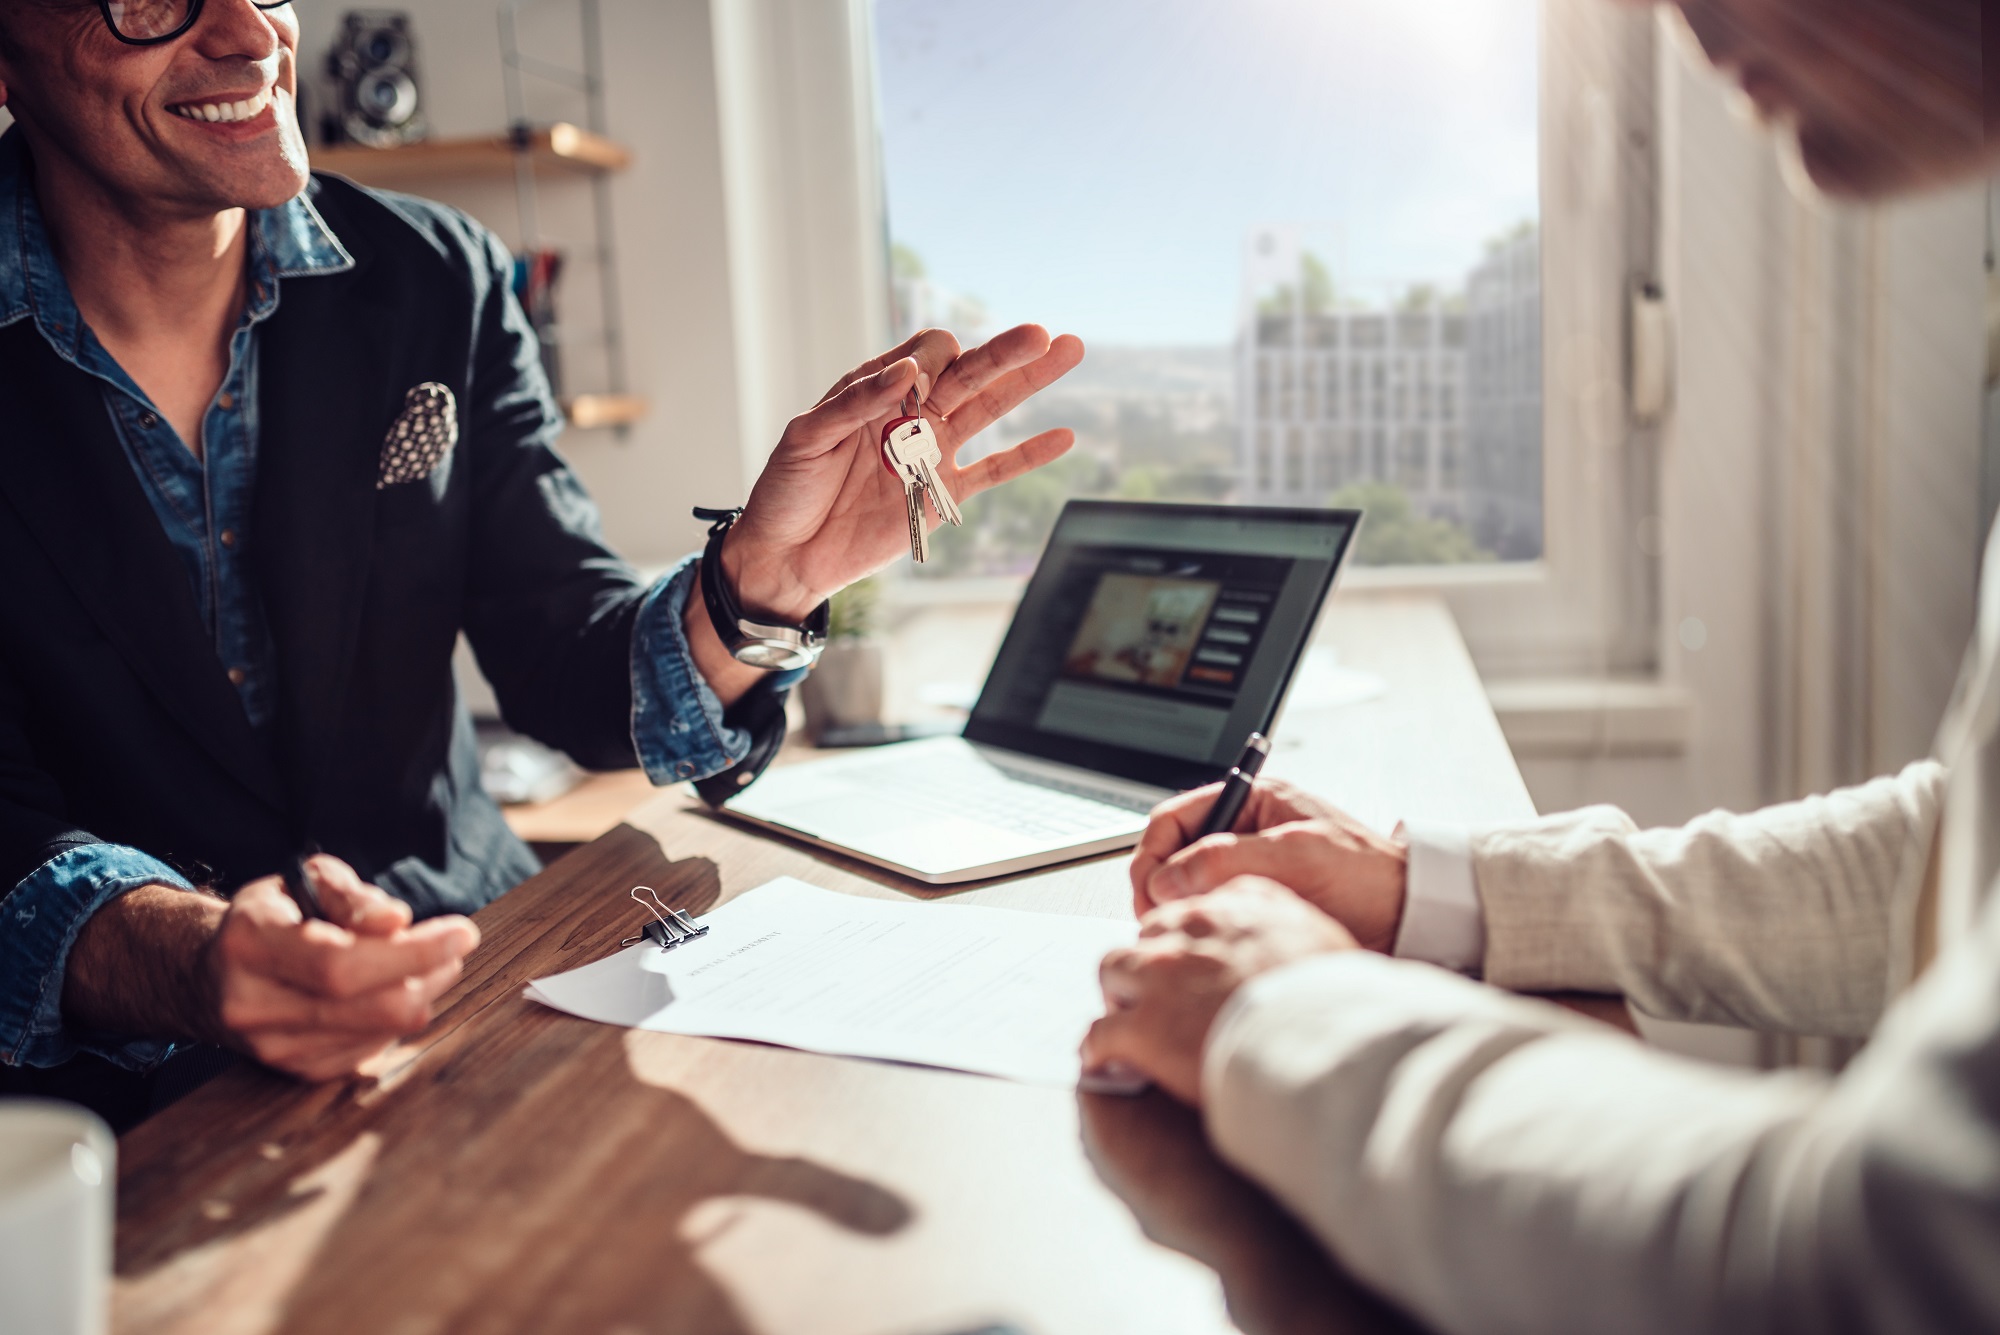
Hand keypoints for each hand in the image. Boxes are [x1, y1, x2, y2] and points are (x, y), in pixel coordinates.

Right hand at [200, 856, 479, 1079]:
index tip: (463, 933)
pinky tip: (397, 991)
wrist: (209, 973)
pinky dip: (396, 1019)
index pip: (341, 963)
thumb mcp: (305, 882)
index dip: (412, 953)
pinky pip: (369, 1051)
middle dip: (429, 975)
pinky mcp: (294, 1071)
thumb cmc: (275, 916)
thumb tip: (397, 920)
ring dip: (422, 995)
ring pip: (378, 1032)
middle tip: (457, 947)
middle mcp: (252, 1003)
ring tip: (434, 964)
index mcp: (251, 943)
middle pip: (367, 1007)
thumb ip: (351, 897)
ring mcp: (271, 1046)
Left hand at [718, 324, 1084, 620]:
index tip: (914, 383)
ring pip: (990, 409)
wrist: (787, 553)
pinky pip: (993, 471)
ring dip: (1028, 381)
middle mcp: (911, 413)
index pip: (924, 355)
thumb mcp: (807, 437)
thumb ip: (857, 401)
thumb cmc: (787, 488)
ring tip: (1066, 351)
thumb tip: (909, 372)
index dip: (929, 362)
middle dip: (1003, 352)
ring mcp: (931, 452)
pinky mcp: (942, 494)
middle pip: (969, 372)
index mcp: (876, 389)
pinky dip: (1028, 456)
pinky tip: (1063, 437)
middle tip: (1039, 334)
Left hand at [1082, 877, 1356, 1104]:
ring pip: (1112, 971)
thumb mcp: (1319, 934)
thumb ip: (1284, 918)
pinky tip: (1106, 1062)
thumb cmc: (1330, 1000)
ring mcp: (1159, 977)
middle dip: (1148, 963)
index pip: (1187, 910)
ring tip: (1128, 1023)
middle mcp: (1189, 933)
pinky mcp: (1141, 1027)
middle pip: (1144, 936)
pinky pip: (1099, 1033)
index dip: (1184, 941)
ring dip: (1120, 996)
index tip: (1187, 962)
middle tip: (1158, 995)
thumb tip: (1276, 930)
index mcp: (1233, 908)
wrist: (1320, 1045)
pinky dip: (1099, 1048)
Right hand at [1130, 777, 1408, 951]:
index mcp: (1251, 802)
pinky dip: (1202, 925)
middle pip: (1173, 854)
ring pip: (1187, 888)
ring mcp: (1248, 870)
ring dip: (1180, 909)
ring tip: (1188, 931)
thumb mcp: (1297, 855)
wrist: (1412, 915)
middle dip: (1160, 886)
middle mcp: (1244, 832)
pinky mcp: (1257, 904)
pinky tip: (1212, 941)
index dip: (1153, 854)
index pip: (1174, 818)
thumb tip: (1167, 879)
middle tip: (1162, 919)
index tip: (1148, 892)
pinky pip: (1211, 912)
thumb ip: (1227, 858)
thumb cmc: (1369, 874)